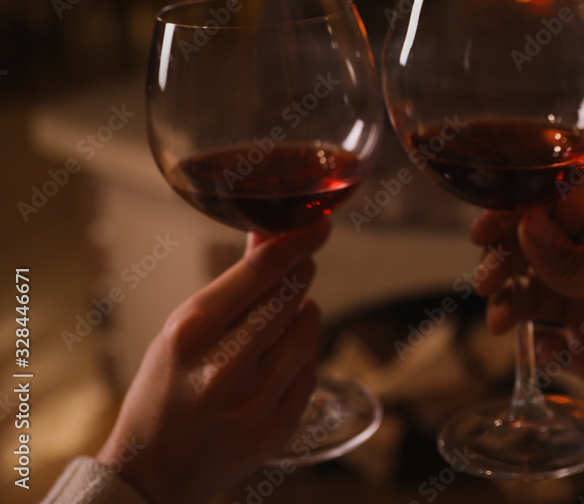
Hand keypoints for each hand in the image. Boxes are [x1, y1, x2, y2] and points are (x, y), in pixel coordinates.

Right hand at [95, 219, 329, 503]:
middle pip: (290, 296)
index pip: (260, 272)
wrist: (152, 471)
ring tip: (279, 321)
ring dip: (301, 315)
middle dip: (298, 274)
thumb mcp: (181, 329)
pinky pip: (310, 369)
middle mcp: (225, 365)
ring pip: (307, 330)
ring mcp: (255, 401)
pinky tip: (279, 358)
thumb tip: (271, 236)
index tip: (319, 224)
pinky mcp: (277, 428)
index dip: (297, 241)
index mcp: (192, 332)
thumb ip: (232, 285)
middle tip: (297, 267)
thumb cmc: (163, 389)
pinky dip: (301, 355)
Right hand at [471, 191, 583, 501]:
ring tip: (501, 320)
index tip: (484, 229)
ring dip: (513, 301)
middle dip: (509, 260)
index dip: (521, 214)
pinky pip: (547, 339)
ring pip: (538, 294)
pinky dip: (535, 341)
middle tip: (486, 280)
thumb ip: (572, 261)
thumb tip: (526, 226)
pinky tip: (543, 349)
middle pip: (541, 250)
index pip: (562, 210)